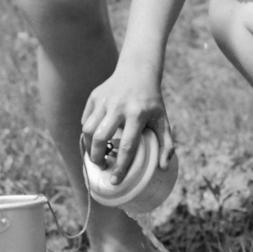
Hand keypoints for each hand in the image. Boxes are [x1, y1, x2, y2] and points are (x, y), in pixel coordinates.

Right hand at [81, 67, 172, 182]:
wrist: (138, 70)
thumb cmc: (151, 101)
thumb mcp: (163, 119)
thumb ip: (166, 144)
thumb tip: (162, 168)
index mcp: (137, 114)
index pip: (127, 146)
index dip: (120, 166)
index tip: (115, 181)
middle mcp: (118, 106)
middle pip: (102, 138)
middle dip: (98, 158)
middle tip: (101, 167)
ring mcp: (104, 100)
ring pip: (89, 130)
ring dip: (89, 147)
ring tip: (96, 156)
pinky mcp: (94, 96)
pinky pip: (86, 120)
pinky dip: (88, 133)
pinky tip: (95, 139)